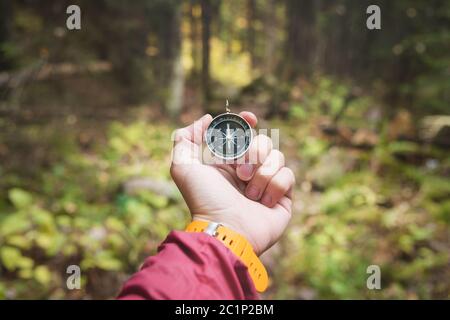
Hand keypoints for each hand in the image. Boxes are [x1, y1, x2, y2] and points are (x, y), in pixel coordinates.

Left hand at [170, 112, 294, 254]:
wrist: (226, 229)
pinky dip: (274, 186)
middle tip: (240, 173)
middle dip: (252, 153)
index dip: (247, 122)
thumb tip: (208, 119)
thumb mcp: (183, 165)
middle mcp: (248, 169)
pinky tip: (263, 202)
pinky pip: (287, 175)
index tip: (249, 118)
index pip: (243, 132)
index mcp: (228, 160)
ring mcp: (266, 182)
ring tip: (249, 193)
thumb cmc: (204, 199)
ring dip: (261, 173)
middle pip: (263, 141)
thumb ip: (185, 137)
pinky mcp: (282, 196)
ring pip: (277, 156)